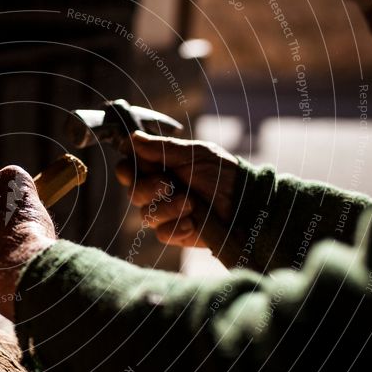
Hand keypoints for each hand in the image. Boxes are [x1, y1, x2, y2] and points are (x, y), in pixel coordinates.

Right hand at [115, 130, 238, 247]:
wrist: (244, 200)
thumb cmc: (220, 172)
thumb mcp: (193, 154)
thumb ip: (162, 149)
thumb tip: (133, 137)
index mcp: (157, 169)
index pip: (127, 169)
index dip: (128, 169)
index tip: (141, 165)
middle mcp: (155, 192)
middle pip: (132, 192)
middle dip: (149, 188)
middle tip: (170, 184)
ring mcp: (164, 213)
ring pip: (146, 215)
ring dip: (168, 208)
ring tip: (191, 203)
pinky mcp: (175, 232)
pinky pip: (162, 233)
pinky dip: (177, 227)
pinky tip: (193, 222)